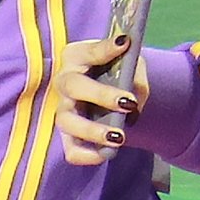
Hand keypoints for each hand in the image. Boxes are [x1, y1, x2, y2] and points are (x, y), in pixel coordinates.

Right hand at [53, 36, 148, 165]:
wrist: (111, 91)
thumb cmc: (117, 71)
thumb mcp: (130, 65)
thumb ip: (135, 75)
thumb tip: (135, 99)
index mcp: (77, 56)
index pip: (89, 51)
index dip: (105, 49)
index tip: (124, 43)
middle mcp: (64, 81)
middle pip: (73, 86)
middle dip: (101, 95)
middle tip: (128, 103)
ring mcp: (63, 109)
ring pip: (67, 121)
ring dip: (92, 130)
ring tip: (119, 136)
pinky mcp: (68, 134)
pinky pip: (70, 149)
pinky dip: (86, 155)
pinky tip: (106, 153)